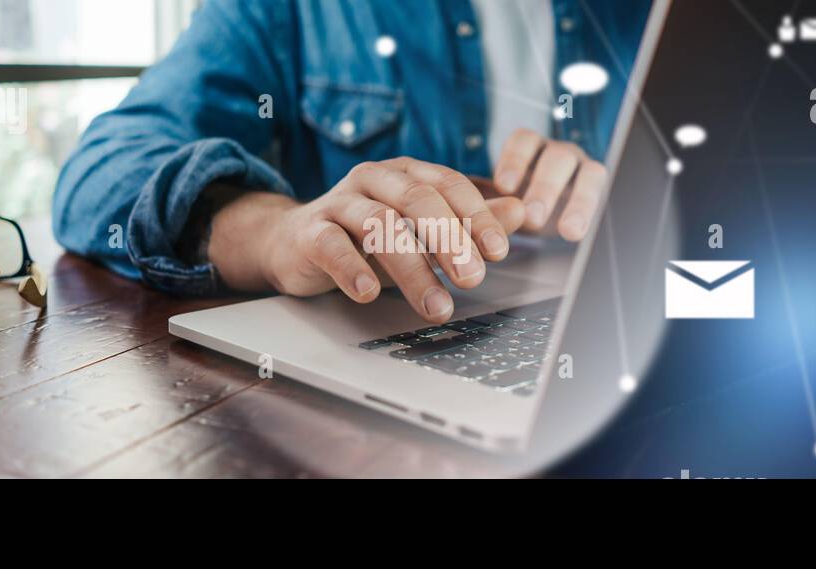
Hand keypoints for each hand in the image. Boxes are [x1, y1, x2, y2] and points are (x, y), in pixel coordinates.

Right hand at [209, 158, 524, 322]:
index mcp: (405, 173)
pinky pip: (331, 245)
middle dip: (450, 240)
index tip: (499, 252)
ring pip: (379, 225)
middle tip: (474, 279)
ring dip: (411, 268)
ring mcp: (338, 202)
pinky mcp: (309, 231)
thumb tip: (521, 212)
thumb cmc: (367, 238)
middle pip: (416, 199)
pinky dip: (351, 268)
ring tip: (435, 305)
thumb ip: (469, 222)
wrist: (294, 242)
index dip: (476, 215)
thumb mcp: (422, 232)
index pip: (447, 184)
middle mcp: (373, 179)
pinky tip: (367, 293)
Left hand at [490, 128, 607, 240]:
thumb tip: (457, 214)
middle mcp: (555, 151)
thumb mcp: (497, 201)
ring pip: (585, 170)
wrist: (541, 213)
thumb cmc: (513, 204)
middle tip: (532, 218)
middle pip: (556, 158)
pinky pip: (598, 185)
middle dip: (545, 188)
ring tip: (563, 231)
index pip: (524, 141)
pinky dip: (587, 207)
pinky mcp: (594, 180)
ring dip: (577, 201)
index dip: (515, 161)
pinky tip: (574, 232)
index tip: (504, 186)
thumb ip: (486, 203)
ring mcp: (578, 164)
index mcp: (528, 148)